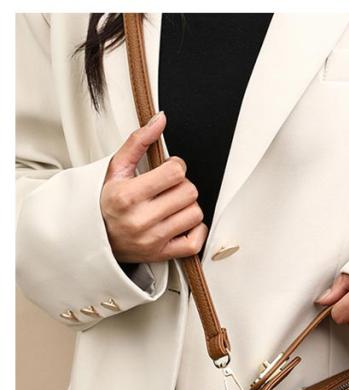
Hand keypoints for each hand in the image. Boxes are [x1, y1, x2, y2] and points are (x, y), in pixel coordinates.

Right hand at [100, 111, 207, 262]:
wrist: (95, 239)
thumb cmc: (106, 203)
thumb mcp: (115, 169)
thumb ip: (138, 142)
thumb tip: (160, 119)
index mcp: (127, 196)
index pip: (175, 173)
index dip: (176, 166)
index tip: (168, 170)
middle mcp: (140, 220)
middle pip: (189, 192)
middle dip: (183, 186)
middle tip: (170, 188)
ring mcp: (153, 240)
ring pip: (195, 214)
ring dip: (189, 207)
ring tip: (173, 205)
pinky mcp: (162, 255)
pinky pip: (195, 242)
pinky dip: (195, 230)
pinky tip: (183, 222)